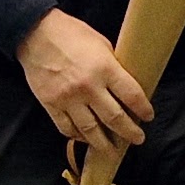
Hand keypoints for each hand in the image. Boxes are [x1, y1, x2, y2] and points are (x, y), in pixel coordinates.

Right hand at [16, 8, 152, 148]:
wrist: (36, 34)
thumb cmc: (71, 34)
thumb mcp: (101, 44)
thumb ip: (112, 66)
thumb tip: (123, 84)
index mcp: (105, 68)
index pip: (131, 95)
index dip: (143, 109)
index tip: (148, 116)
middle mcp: (88, 87)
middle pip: (114, 118)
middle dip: (129, 132)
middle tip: (138, 139)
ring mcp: (68, 99)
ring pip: (90, 130)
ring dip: (104, 144)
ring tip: (114, 151)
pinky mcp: (51, 105)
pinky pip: (66, 128)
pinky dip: (78, 137)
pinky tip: (86, 139)